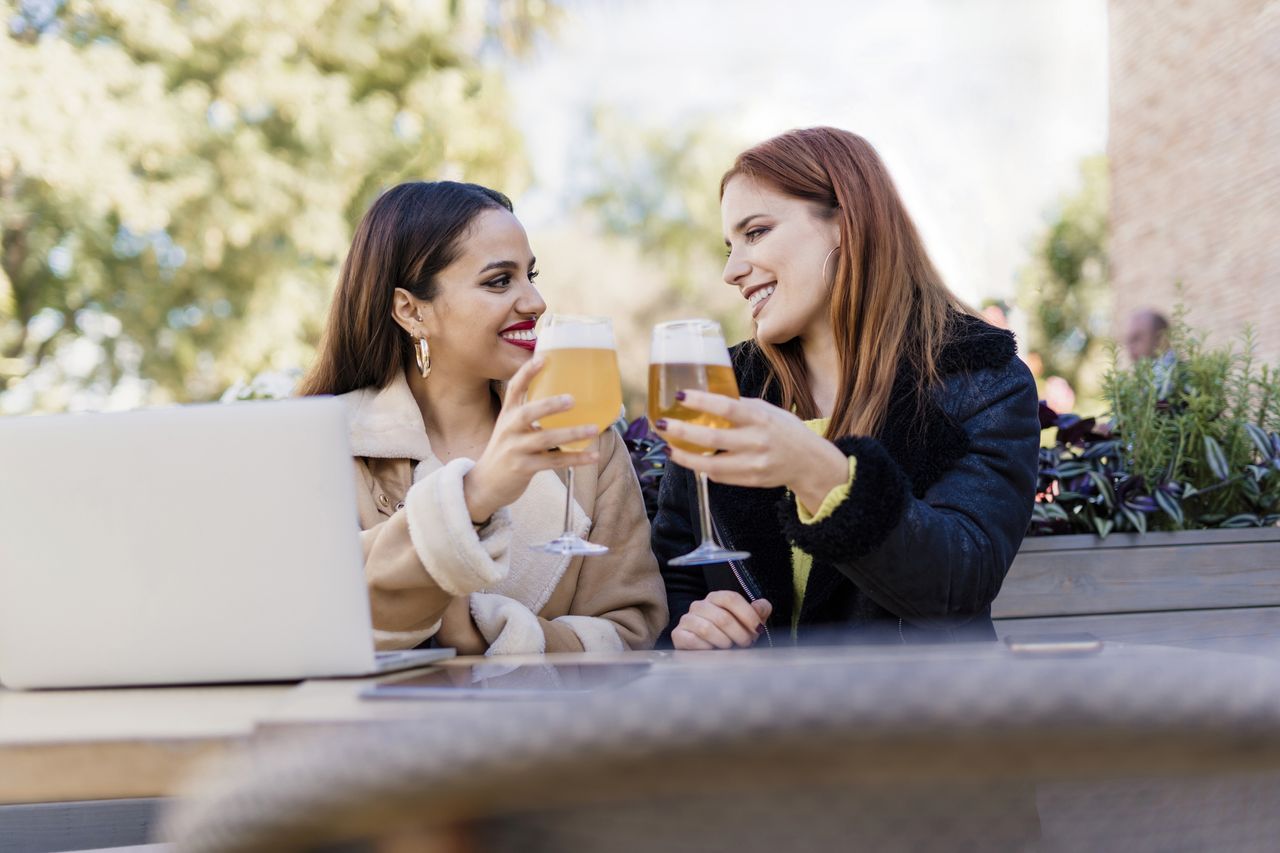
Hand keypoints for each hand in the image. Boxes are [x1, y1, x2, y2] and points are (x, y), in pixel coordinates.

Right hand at [464, 355, 598, 523]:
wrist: (484, 484)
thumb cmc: (505, 452)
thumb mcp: (510, 429)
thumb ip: (529, 416)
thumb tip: (564, 401)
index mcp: (507, 415)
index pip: (514, 388)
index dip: (527, 372)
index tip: (543, 358)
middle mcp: (509, 429)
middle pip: (528, 413)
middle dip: (550, 405)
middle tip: (572, 399)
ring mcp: (515, 449)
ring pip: (545, 439)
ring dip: (572, 433)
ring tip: (594, 429)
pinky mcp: (523, 468)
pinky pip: (554, 462)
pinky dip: (576, 459)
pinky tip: (593, 456)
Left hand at [656, 390, 848, 512]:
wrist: (810, 462)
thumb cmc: (785, 430)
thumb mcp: (767, 411)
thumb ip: (741, 407)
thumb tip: (707, 398)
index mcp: (760, 418)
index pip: (728, 407)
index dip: (702, 401)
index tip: (680, 395)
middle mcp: (757, 442)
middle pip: (712, 439)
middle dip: (682, 432)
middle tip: (661, 425)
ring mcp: (754, 464)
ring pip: (711, 465)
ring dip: (685, 457)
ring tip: (668, 448)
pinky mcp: (751, 481)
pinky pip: (719, 477)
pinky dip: (702, 468)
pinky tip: (691, 459)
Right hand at [671, 591, 771, 649]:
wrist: (705, 653)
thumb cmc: (729, 635)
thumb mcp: (746, 623)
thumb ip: (757, 612)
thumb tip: (763, 606)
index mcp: (716, 598)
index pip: (731, 598)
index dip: (747, 614)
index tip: (758, 629)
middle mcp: (699, 605)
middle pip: (722, 617)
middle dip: (739, 633)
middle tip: (747, 643)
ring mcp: (687, 619)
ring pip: (708, 629)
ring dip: (724, 642)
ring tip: (731, 647)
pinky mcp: (678, 634)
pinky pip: (693, 640)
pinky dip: (707, 648)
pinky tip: (713, 651)